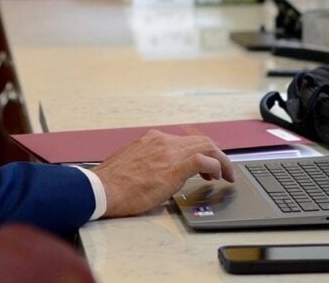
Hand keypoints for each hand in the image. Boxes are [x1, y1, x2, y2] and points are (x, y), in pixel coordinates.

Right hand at [90, 130, 234, 216]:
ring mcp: (169, 152)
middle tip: (223, 170)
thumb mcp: (133, 163)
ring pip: (206, 147)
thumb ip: (149, 161)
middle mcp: (162, 141)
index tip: (206, 164)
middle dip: (216, 154)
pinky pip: (203, 160)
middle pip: (200, 141)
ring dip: (221, 161)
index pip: (185, 141)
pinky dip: (216, 166)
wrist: (102, 189)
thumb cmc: (112, 183)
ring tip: (225, 175)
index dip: (201, 151)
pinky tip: (217, 177)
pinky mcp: (174, 168)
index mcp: (153, 139)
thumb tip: (160, 171)